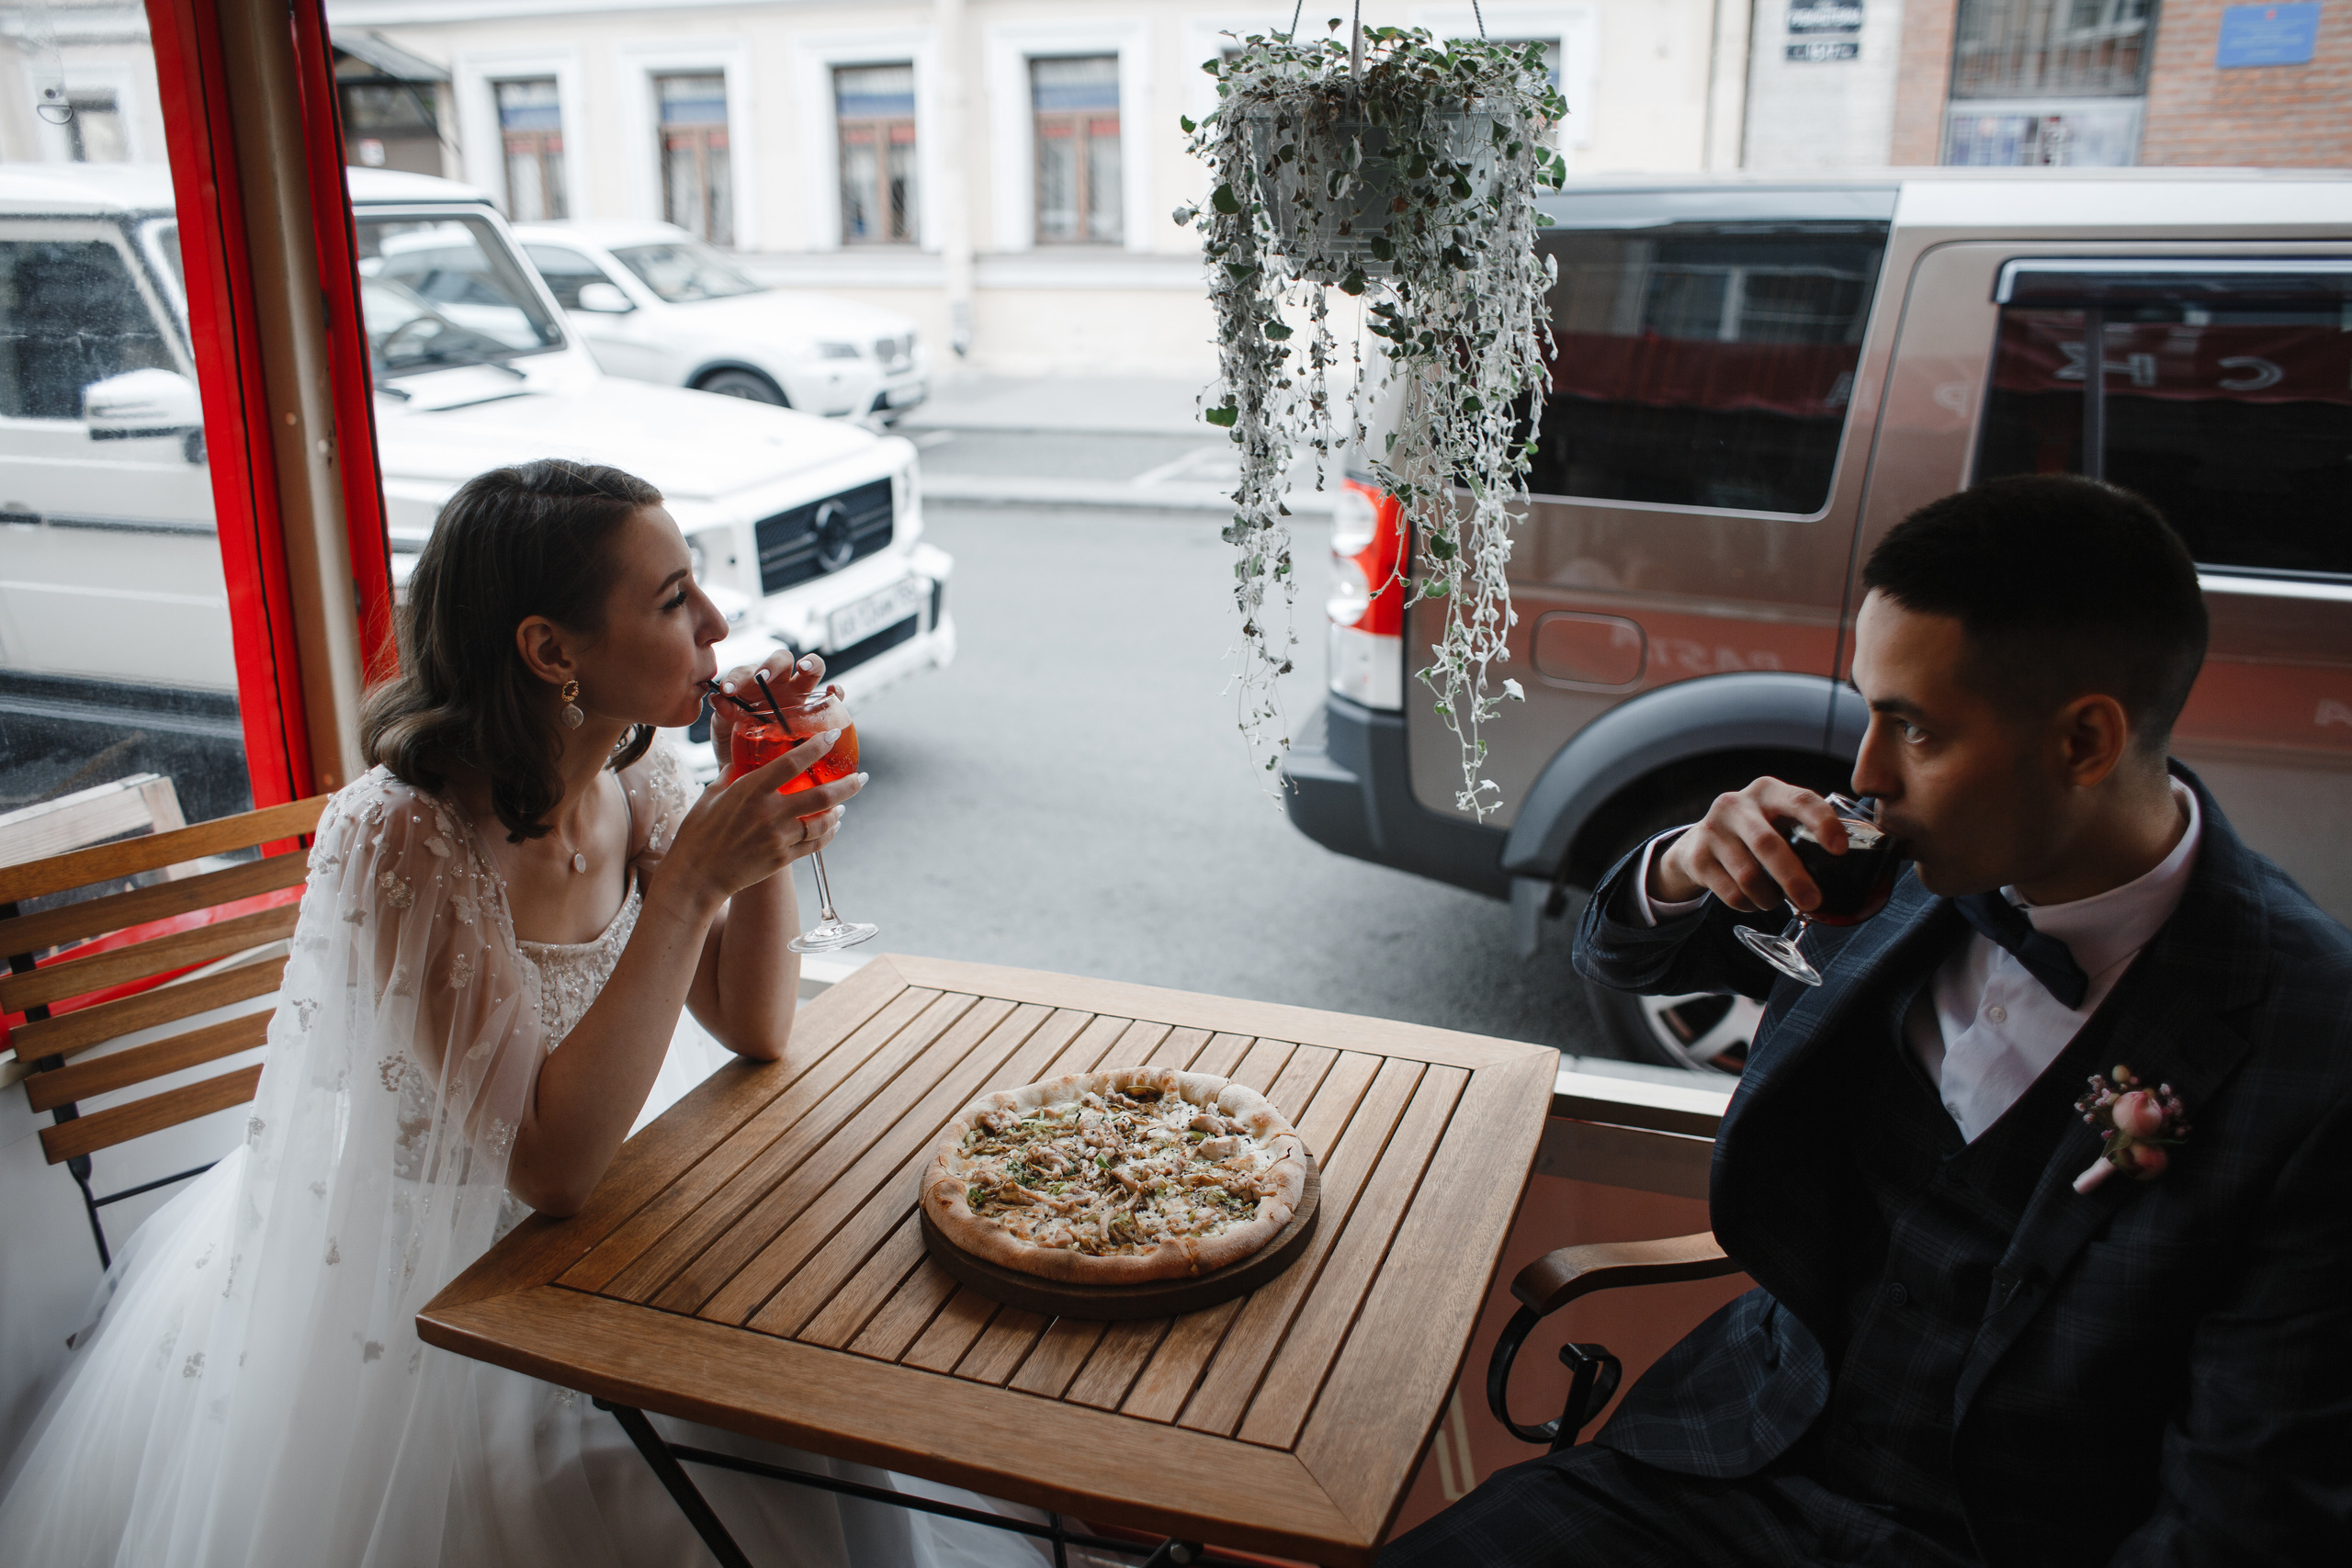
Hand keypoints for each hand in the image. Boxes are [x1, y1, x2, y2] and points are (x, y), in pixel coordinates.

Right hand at [657, 728, 863, 916]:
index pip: (791, 763)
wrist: (695, 875)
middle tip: (861, 777)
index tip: (834, 736)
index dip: (816, 747)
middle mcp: (768, 813)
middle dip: (847, 785)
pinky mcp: (781, 859)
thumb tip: (744, 760)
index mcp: (749, 791)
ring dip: (839, 811)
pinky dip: (829, 833)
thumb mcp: (711, 795)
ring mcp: (777, 838)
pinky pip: (815, 845)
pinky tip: (833, 825)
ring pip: (822, 822)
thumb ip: (732, 775)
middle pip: (820, 795)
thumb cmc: (698, 832)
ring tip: (845, 803)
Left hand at [708, 651, 828, 773]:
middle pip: (782, 660)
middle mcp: (779, 685)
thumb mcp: (724, 730)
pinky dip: (837, 691)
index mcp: (752, 685)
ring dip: (810, 664)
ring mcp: (800, 696)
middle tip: (764, 677)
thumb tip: (720, 699)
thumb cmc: (735, 745)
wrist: (750, 771)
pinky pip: (833, 697)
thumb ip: (722, 714)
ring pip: (812, 668)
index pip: (746, 672)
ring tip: (803, 668)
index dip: (737, 677)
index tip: (728, 691)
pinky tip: (833, 692)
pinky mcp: (819, 712)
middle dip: (774, 664)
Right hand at [1651, 777, 1846, 913]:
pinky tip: (1754, 900)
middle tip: (1813, 902)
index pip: (1800, 800)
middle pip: (1768, 845)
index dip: (1822, 823)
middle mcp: (1736, 805)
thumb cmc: (1756, 832)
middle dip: (1794, 878)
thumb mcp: (1778, 819)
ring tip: (1777, 901)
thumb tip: (1854, 864)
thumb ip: (1806, 832)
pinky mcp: (1697, 857)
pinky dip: (1749, 904)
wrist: (1699, 842)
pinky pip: (1731, 893)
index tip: (1840, 850)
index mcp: (1767, 791)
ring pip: (1748, 876)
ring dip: (1769, 897)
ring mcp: (1712, 830)